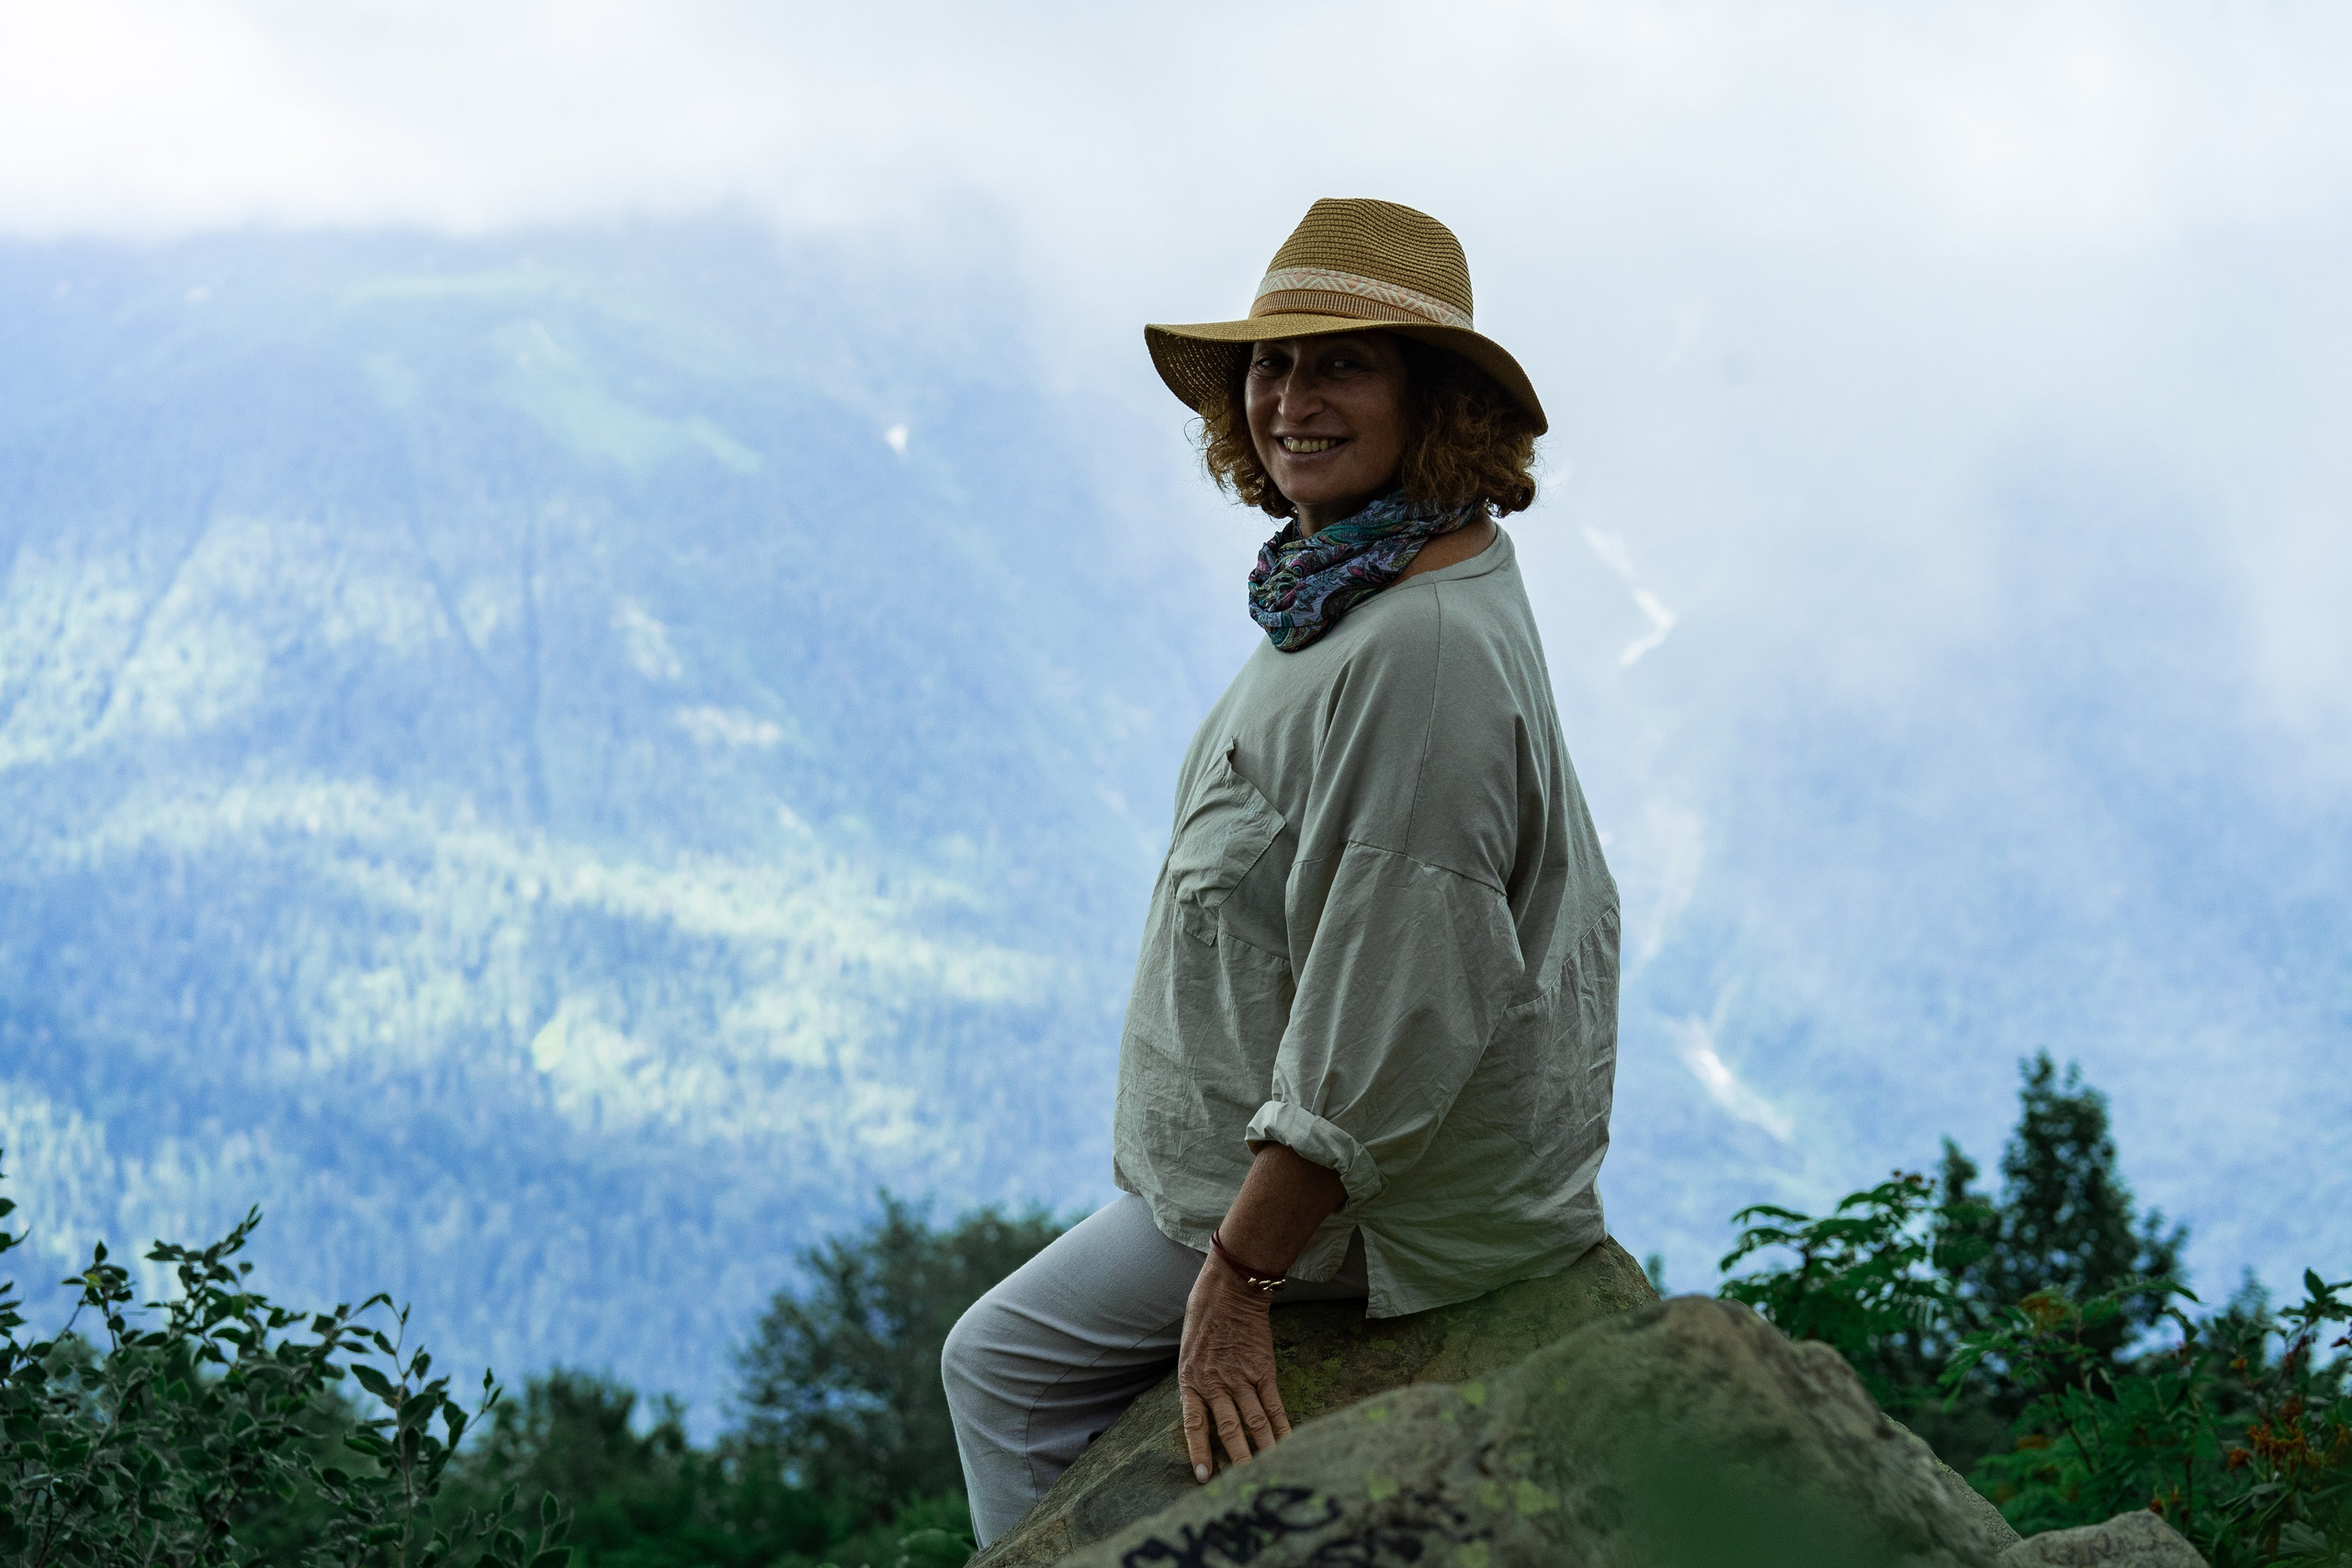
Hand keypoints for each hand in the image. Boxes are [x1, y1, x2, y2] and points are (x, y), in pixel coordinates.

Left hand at [1177, 1252, 1291, 1480]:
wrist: (1230, 1290)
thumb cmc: (1204, 1318)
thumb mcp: (1188, 1352)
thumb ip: (1196, 1382)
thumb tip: (1204, 1410)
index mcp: (1191, 1380)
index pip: (1194, 1424)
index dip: (1199, 1452)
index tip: (1204, 1478)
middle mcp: (1216, 1383)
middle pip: (1229, 1430)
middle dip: (1237, 1460)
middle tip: (1243, 1485)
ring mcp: (1241, 1377)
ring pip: (1254, 1422)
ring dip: (1264, 1449)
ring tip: (1270, 1472)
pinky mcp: (1263, 1371)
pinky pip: (1274, 1405)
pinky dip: (1281, 1427)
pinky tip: (1287, 1443)